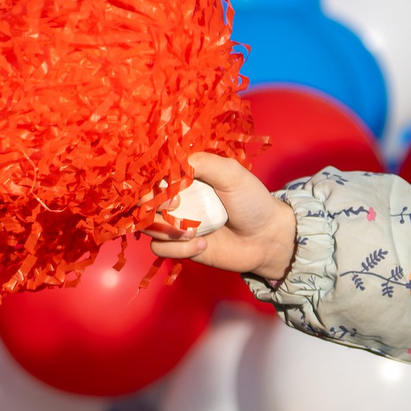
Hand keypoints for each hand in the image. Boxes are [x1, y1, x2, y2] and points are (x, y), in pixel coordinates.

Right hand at [148, 153, 295, 286]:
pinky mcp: (179, 246)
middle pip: (143, 201)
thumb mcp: (232, 174)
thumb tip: (173, 161)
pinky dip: (178, 249)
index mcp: (187, 177)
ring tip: (193, 233)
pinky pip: (159, 248)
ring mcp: (177, 223)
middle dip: (155, 207)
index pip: (154, 176)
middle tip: (178, 208)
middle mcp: (178, 198)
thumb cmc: (253, 202)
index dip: (155, 185)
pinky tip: (202, 245)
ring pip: (147, 226)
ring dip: (167, 230)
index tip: (174, 192)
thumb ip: (204, 163)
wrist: (267, 238)